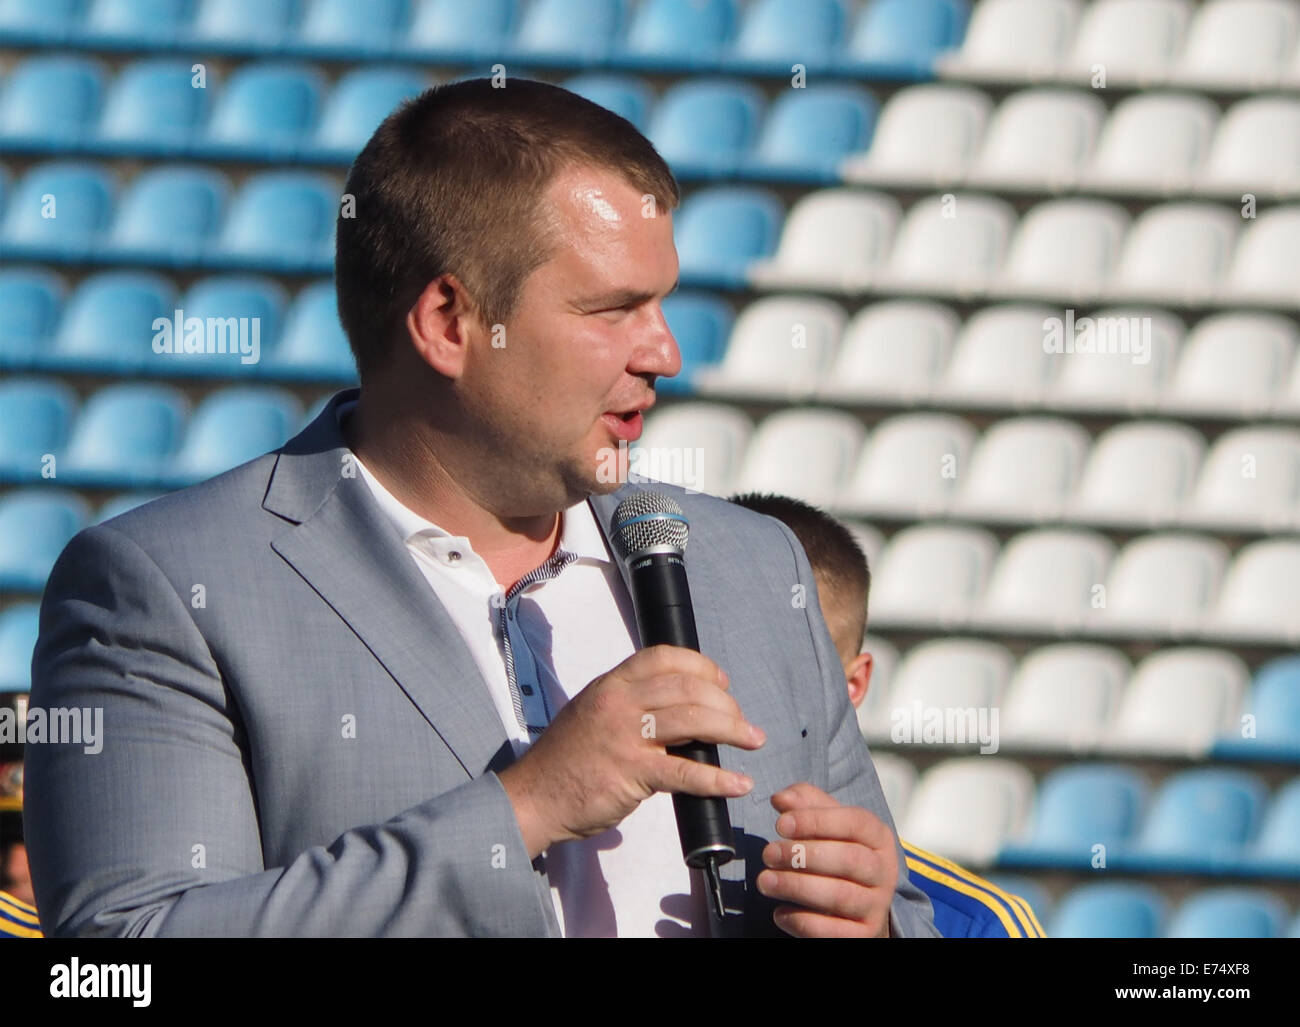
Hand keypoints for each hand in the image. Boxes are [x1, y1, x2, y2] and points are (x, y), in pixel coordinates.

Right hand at [498, 645, 763, 858]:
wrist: (533, 797)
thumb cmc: (567, 759)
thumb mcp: (594, 712)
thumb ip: (631, 704)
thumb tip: (679, 707)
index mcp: (612, 684)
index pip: (665, 657)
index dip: (701, 666)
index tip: (722, 682)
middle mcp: (619, 702)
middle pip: (688, 687)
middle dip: (726, 702)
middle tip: (742, 721)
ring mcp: (625, 737)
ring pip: (694, 721)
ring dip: (733, 730)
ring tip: (753, 740)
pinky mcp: (632, 773)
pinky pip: (686, 772)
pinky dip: (719, 779)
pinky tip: (738, 783)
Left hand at [757, 782, 897, 937]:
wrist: (857, 904)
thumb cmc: (836, 851)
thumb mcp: (826, 822)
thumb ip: (805, 803)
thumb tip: (781, 799)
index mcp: (878, 836)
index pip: (854, 822)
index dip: (816, 821)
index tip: (780, 824)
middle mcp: (883, 870)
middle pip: (849, 860)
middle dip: (803, 855)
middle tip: (768, 854)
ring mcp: (876, 905)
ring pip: (840, 895)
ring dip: (797, 887)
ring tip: (765, 881)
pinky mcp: (863, 934)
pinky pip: (833, 930)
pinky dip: (802, 921)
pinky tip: (779, 912)